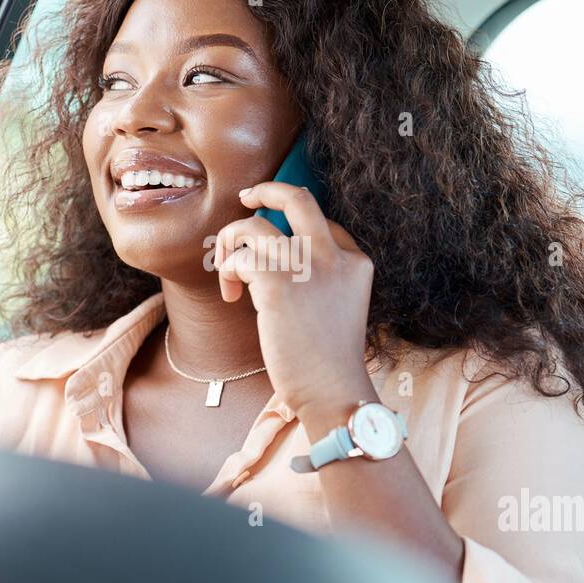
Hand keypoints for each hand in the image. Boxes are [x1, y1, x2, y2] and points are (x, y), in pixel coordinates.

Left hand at [213, 182, 378, 419]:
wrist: (331, 391)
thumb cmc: (326, 360)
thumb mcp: (337, 308)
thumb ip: (318, 277)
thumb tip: (269, 255)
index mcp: (355, 262)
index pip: (321, 221)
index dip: (292, 227)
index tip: (273, 245)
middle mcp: (334, 257)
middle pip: (297, 199)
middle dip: (266, 190)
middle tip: (245, 198)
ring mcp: (306, 266)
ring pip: (255, 227)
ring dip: (232, 244)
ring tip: (230, 275)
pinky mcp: (278, 283)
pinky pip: (239, 257)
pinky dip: (228, 271)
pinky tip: (231, 295)